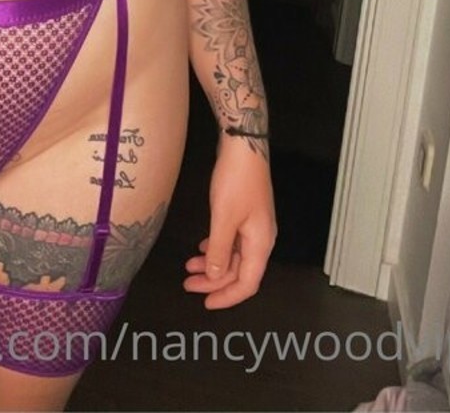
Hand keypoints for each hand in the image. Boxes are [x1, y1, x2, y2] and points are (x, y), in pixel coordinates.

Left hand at [183, 135, 275, 307]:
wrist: (244, 146)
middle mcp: (261, 239)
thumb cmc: (236, 181)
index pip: (248, 283)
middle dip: (214, 281)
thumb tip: (217, 278)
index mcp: (261, 244)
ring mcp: (254, 226)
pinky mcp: (246, 214)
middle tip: (188, 285)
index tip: (206, 304)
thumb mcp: (223, 218)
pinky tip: (203, 248)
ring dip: (213, 264)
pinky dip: (217, 248)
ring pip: (234, 256)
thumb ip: (220, 250)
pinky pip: (232, 241)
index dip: (228, 297)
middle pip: (240, 272)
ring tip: (189, 267)